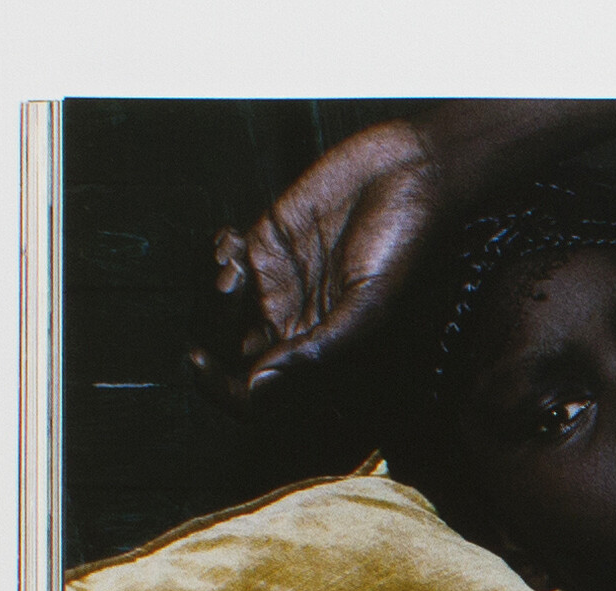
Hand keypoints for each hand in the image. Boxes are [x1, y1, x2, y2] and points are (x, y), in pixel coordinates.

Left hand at [187, 121, 449, 408]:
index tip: (204, 361)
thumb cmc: (408, 241)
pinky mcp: (267, 243)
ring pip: (217, 308)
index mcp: (324, 354)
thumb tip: (260, 387)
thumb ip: (318, 350)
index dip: (224, 389)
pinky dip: (216, 252)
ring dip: (211, 286)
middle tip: (230, 286)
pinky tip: (235, 239)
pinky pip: (223, 262)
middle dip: (211, 325)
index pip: (262, 392)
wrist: (411, 173)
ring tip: (235, 259)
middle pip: (229, 351)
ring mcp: (279, 285)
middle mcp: (298, 325)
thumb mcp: (370, 305)